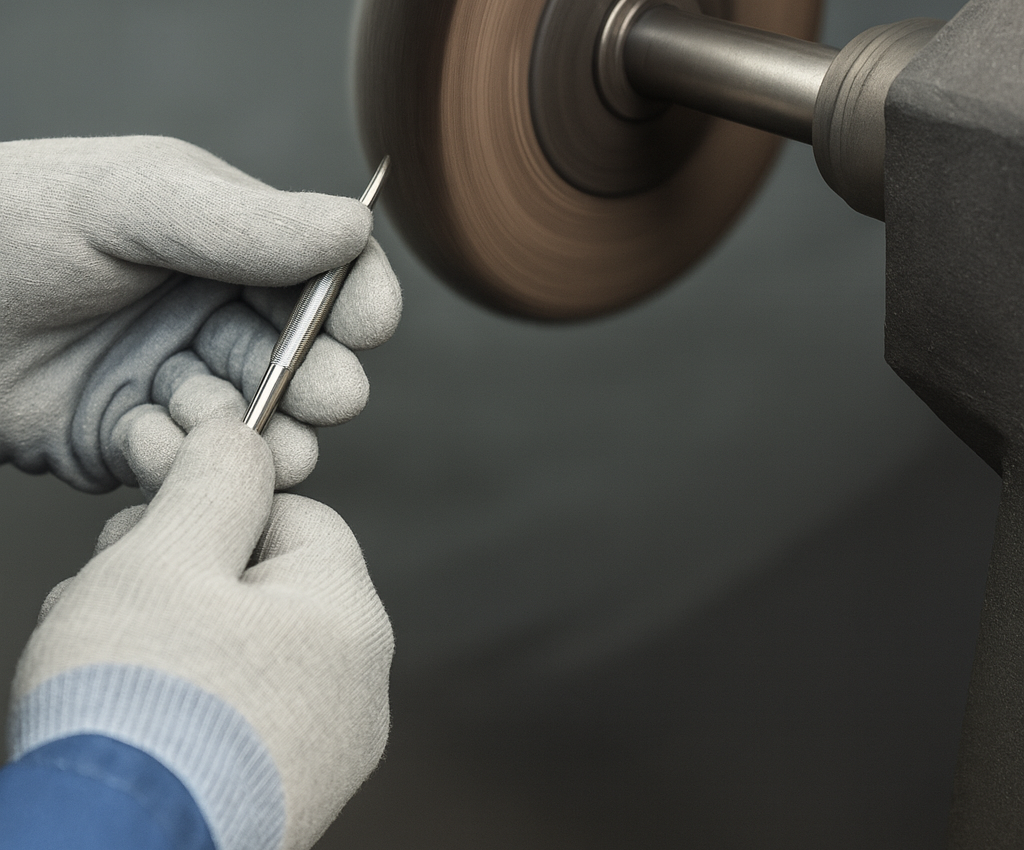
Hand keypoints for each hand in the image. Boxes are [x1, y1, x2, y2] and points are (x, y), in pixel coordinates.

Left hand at [0, 136, 400, 492]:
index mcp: (228, 247)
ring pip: (257, 427)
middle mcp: (212, 316)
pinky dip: (175, 458)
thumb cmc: (12, 223)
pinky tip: (136, 432)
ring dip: (245, 429)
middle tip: (324, 397)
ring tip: (206, 416)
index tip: (367, 328)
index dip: (359, 303)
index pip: (326, 277)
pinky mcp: (137, 440)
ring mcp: (178, 381)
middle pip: (307, 362)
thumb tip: (356, 227)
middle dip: (318, 383)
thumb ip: (248, 222)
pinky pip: (189, 468)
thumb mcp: (135, 200)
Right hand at [9, 419, 393, 849]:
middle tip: (119, 599)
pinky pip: (239, 714)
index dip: (220, 512)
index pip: (298, 518)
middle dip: (183, 578)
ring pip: (243, 650)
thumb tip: (242, 436)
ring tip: (111, 666)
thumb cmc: (139, 711)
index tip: (161, 532)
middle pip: (266, 585)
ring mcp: (326, 746)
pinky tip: (129, 719)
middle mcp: (357, 685)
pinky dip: (185, 703)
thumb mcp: (168, 557)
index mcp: (348, 617)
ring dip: (172, 638)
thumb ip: (215, 482)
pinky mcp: (285, 791)